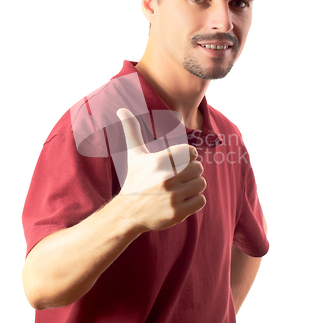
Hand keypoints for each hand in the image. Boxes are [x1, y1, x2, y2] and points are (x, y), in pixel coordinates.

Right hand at [116, 108, 206, 230]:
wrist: (127, 214)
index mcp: (158, 161)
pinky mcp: (178, 212)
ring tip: (178, 190)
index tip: (180, 162)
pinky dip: (194, 201)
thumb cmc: (135, 180)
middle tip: (177, 178)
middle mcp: (166, 177)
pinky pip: (201, 200)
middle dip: (190, 172)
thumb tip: (121, 108)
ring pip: (201, 184)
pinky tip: (180, 201)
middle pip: (198, 168)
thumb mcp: (134, 155)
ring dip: (193, 187)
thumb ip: (132, 130)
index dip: (189, 156)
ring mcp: (172, 196)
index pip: (190, 152)